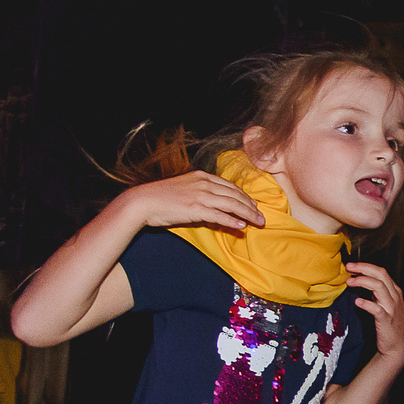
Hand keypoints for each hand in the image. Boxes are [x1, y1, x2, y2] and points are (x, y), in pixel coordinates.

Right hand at [118, 171, 263, 232]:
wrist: (142, 201)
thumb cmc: (161, 197)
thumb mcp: (184, 187)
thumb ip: (200, 192)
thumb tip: (213, 202)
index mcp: (201, 177)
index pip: (230, 186)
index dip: (244, 196)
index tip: (253, 204)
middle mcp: (203, 184)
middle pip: (235, 195)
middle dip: (251, 206)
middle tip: (262, 216)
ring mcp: (200, 196)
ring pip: (232, 205)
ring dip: (248, 215)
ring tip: (258, 222)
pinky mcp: (196, 209)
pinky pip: (220, 215)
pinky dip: (233, 221)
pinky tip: (242, 226)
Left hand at [346, 263, 403, 362]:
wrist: (400, 346)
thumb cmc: (391, 325)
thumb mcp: (387, 305)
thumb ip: (377, 293)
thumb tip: (362, 282)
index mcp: (395, 292)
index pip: (381, 272)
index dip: (365, 266)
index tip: (351, 266)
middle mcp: (395, 297)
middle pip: (380, 274)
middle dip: (363, 268)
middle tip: (348, 267)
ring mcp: (391, 308)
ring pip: (379, 286)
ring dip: (362, 281)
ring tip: (349, 282)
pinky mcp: (386, 320)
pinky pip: (377, 309)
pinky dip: (366, 303)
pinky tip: (357, 302)